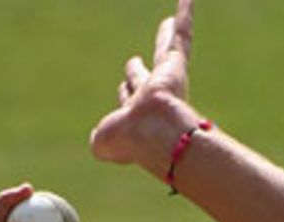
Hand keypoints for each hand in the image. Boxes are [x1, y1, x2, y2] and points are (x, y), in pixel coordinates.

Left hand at [89, 0, 194, 173]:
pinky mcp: (176, 66)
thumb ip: (99, 139)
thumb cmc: (129, 140)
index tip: (123, 89)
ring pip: (166, 52)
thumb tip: (98, 139)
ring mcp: (166, 81)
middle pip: (142, 77)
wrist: (153, 132)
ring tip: (169, 23)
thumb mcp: (104, 142)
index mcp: (134, 115)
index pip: (127, 97)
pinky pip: (182, 36)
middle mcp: (150, 97)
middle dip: (138, 72)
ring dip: (167, 38)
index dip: (125, 93)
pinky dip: (185, 16)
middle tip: (134, 62)